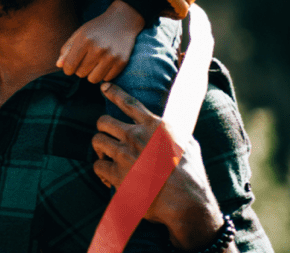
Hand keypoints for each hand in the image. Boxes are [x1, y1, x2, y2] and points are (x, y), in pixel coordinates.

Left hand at [56, 0, 144, 82]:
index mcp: (84, 39)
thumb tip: (58, 65)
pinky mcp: (122, 62)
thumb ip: (67, 49)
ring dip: (91, 74)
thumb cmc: (96, 28)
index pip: (69, 65)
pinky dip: (104, 74)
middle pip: (81, 73)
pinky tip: (105, 63)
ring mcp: (111, 56)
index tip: (70, 67)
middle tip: (85, 61)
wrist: (122, 21)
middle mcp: (98, 48)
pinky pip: (107, 79)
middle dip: (80, 69)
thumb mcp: (79, 33)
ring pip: (93, 79)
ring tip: (94, 63)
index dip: (67, 69)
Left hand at [93, 83, 227, 250]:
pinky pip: (98, 166)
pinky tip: (108, 177)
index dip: (113, 92)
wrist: (186, 201)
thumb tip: (170, 125)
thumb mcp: (188, 143)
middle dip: (103, 128)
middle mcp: (136, 136)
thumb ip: (172, 132)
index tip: (103, 87)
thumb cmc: (191, 174)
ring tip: (105, 156)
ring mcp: (125, 154)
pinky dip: (101, 171)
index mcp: (154, 126)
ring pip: (97, 140)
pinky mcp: (117, 174)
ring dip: (100, 149)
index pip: (128, 103)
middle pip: (104, 121)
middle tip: (106, 136)